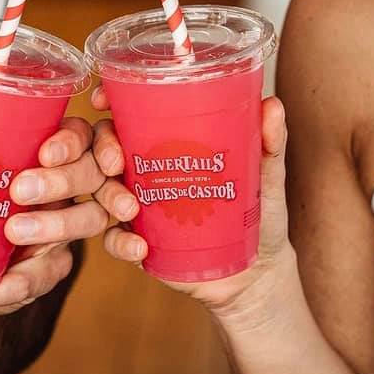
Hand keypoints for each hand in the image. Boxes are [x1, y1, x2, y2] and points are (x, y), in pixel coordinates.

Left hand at [0, 111, 108, 315]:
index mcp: (43, 150)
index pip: (80, 135)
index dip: (73, 141)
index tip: (46, 151)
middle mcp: (66, 184)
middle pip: (93, 174)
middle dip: (64, 180)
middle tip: (21, 190)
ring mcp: (65, 227)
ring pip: (86, 221)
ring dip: (50, 227)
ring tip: (10, 234)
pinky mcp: (48, 270)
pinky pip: (35, 280)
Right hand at [90, 85, 292, 320]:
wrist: (257, 273)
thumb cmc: (260, 215)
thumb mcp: (266, 174)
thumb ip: (269, 141)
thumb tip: (272, 105)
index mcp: (167, 143)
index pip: (126, 113)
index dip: (108, 101)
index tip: (102, 100)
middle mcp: (146, 171)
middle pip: (104, 149)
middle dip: (101, 150)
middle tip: (116, 162)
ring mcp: (138, 207)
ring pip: (101, 193)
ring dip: (109, 197)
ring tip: (131, 208)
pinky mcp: (138, 242)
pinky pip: (114, 240)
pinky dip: (122, 243)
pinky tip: (141, 247)